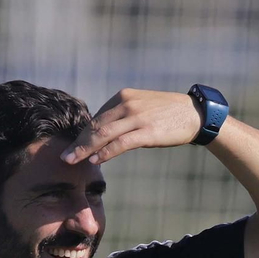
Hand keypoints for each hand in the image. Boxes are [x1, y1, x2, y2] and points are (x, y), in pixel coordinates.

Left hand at [62, 88, 202, 165]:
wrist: (194, 113)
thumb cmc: (167, 113)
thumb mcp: (141, 107)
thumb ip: (122, 116)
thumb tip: (104, 132)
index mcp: (123, 97)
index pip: (97, 118)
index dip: (83, 135)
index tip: (73, 148)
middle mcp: (127, 104)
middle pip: (96, 126)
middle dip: (78, 143)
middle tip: (64, 157)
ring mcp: (137, 117)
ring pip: (104, 134)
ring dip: (86, 149)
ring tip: (72, 160)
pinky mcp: (147, 131)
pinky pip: (121, 142)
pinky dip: (106, 151)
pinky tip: (95, 159)